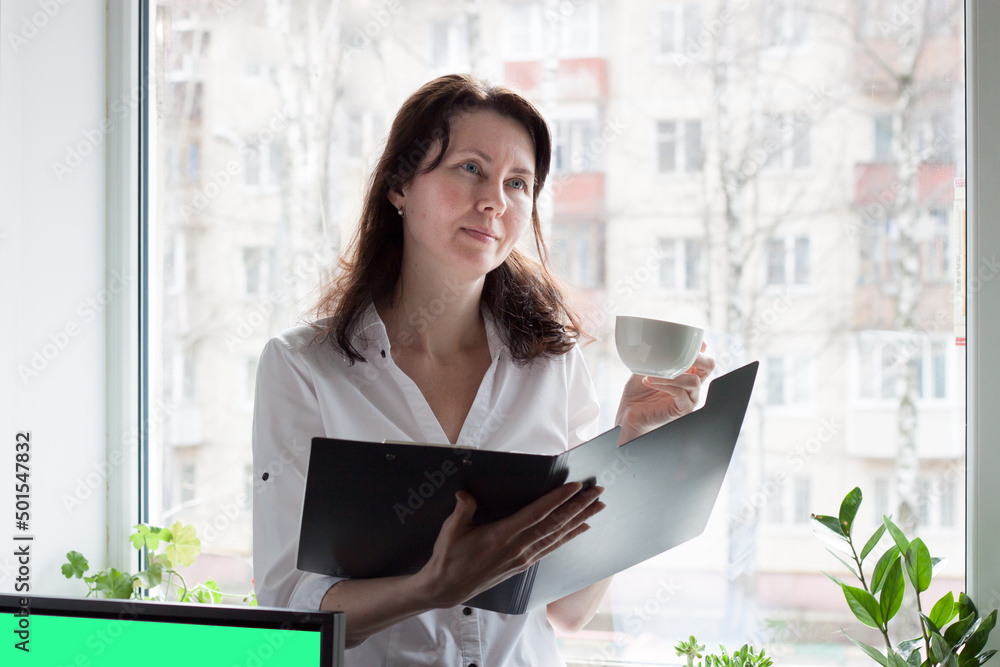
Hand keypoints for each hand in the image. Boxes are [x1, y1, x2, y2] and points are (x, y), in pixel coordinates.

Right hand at [412, 482, 604, 608]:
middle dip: (578, 506)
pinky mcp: (523, 565)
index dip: (557, 499)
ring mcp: (523, 558)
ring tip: (598, 506)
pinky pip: (552, 548)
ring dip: (580, 519)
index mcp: (501, 536)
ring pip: (558, 535)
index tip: (575, 486)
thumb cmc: (448, 557)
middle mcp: (518, 547)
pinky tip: (581, 529)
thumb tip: (465, 493)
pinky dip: (569, 537)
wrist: (447, 589)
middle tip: (598, 491)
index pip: (537, 514)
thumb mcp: (451, 531)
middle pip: (555, 523)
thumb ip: (462, 510)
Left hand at [615, 342, 714, 442]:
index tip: (679, 339)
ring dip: (672, 375)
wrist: (630, 412)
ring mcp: (690, 396)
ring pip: (693, 381)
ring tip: (651, 374)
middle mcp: (693, 382)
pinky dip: (664, 385)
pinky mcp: (683, 409)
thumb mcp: (645, 365)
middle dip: (696, 356)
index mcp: (687, 370)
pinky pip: (680, 393)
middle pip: (709, 365)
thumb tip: (653, 337)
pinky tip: (649, 381)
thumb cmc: (638, 389)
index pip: (703, 353)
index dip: (697, 344)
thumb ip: (655, 354)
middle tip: (677, 354)